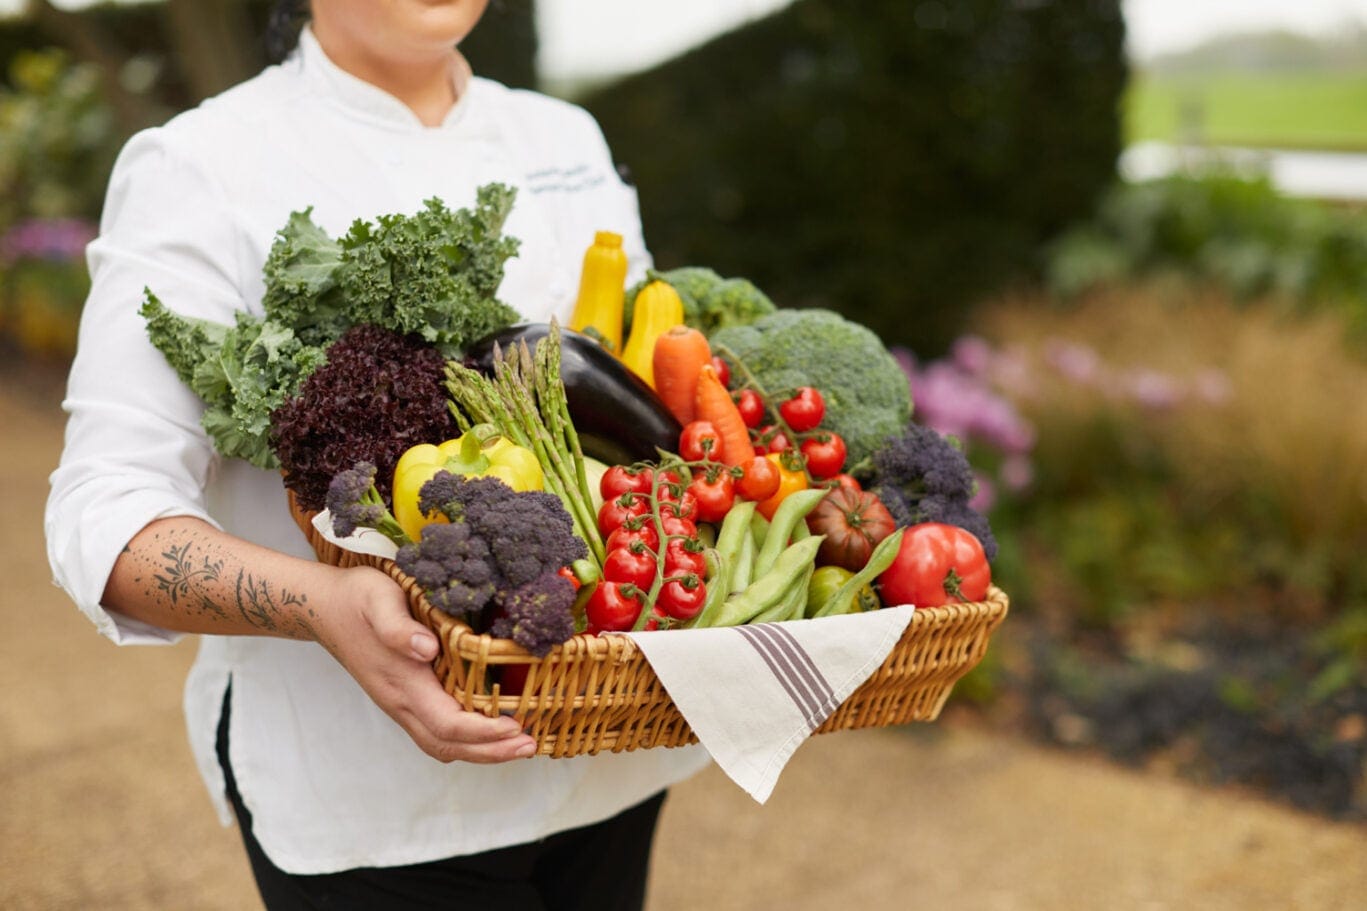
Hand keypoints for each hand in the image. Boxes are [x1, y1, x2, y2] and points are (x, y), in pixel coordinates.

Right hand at [314, 565, 536, 762]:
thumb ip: (399, 626)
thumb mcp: (378, 599)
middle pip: (447, 745)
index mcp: (401, 681)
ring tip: (519, 744)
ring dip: (481, 751)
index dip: (483, 731)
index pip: (446, 722)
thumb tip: (427, 649)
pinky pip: (436, 732)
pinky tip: (490, 730)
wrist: (323, 607)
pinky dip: (467, 740)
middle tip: (530, 744)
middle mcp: (400, 702)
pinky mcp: (403, 699)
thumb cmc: (356, 599)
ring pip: (441, 744)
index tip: (515, 726)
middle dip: (491, 751)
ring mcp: (399, 704)